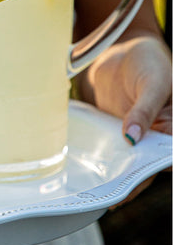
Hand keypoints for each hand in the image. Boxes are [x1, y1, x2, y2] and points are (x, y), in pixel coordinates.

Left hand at [85, 34, 170, 205]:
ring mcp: (133, 135)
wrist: (125, 47)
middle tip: (100, 197)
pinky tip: (80, 167)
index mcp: (172, 131)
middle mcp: (155, 138)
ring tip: (87, 191)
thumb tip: (133, 140)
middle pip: (142, 166)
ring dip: (108, 173)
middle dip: (124, 182)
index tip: (126, 188)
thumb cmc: (150, 62)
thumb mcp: (153, 83)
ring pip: (123, 160)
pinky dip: (96, 155)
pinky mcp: (114, 129)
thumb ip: (144, 111)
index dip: (146, 173)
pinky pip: (107, 145)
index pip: (162, 159)